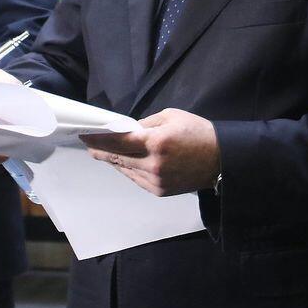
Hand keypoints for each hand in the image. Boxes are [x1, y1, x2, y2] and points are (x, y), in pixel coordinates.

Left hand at [82, 108, 219, 196]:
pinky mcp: (160, 191)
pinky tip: (123, 162)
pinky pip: (136, 179)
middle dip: (101, 151)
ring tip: (103, 152)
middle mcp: (154, 164)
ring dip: (114, 161)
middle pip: (118, 158)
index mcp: (156, 142)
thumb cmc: (197, 132)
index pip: (119, 141)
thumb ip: (145, 124)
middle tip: (88, 145)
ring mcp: (156, 180)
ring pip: (125, 169)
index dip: (99, 139)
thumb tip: (125, 130)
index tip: (85, 135)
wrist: (222, 159)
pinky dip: (128, 169)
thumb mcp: (171, 117)